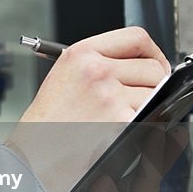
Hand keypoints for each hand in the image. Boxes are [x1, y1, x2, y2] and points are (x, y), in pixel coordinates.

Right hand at [20, 27, 170, 125]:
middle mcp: (96, 70)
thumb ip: (99, 60)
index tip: (154, 63)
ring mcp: (110, 96)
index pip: (136, 37)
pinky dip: (142, 124)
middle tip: (142, 95)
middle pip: (153, 67)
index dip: (152, 52)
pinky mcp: (120, 121)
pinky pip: (149, 116)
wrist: (37, 153)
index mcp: (82, 53)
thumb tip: (138, 61)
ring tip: (120, 116)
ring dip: (146, 105)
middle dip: (154, 82)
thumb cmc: (48, 120)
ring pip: (155, 93)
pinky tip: (120, 129)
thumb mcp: (66, 74)